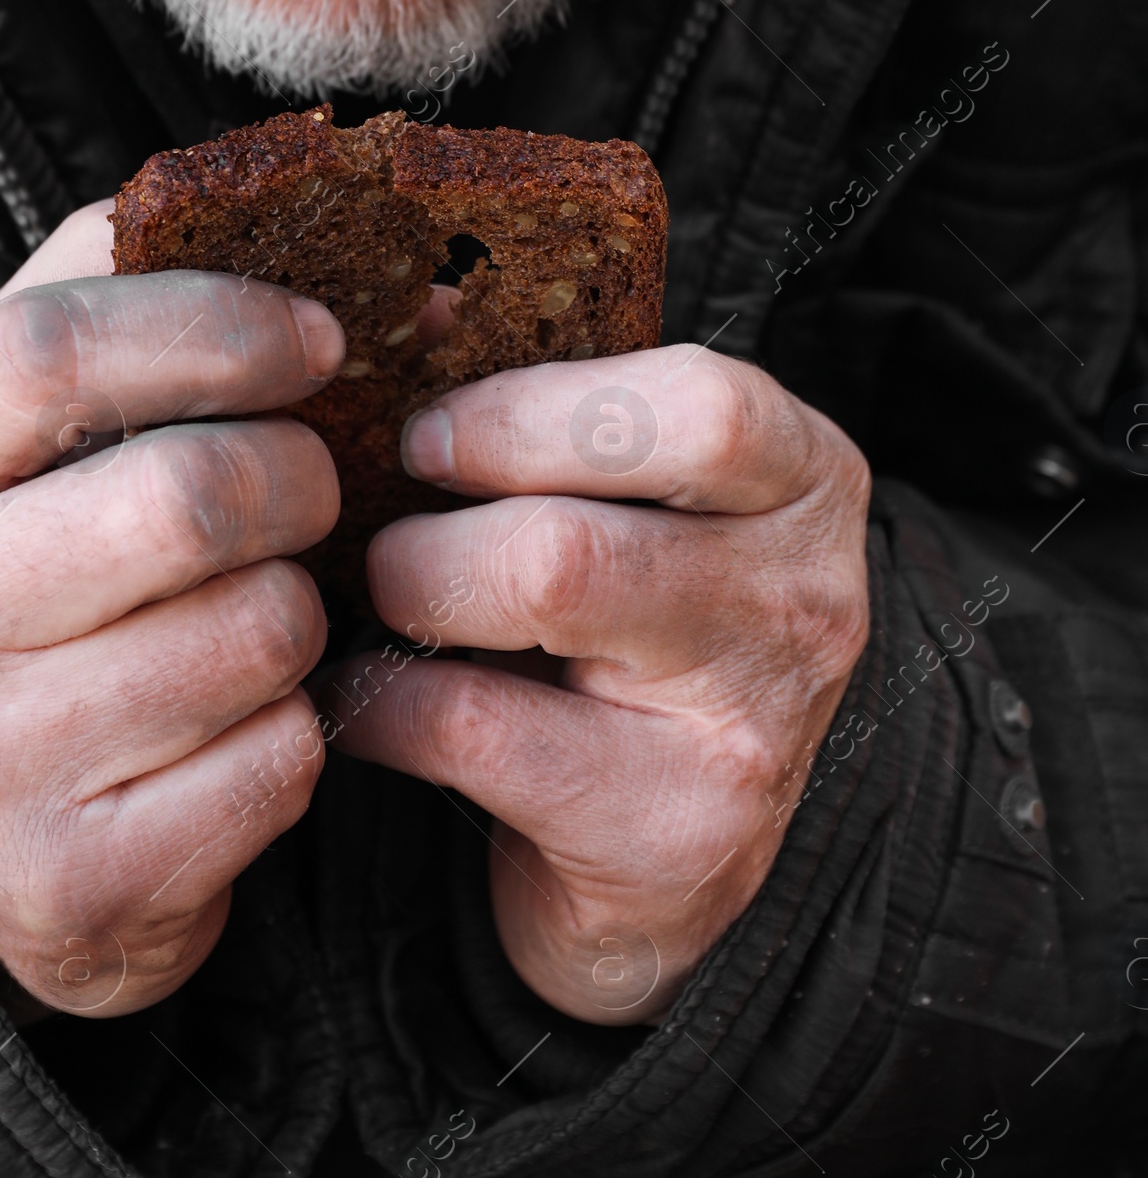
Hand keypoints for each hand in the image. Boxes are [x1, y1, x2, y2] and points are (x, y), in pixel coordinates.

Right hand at [0, 201, 342, 1016]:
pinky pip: (277, 764)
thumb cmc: (32, 572)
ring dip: (301, 611)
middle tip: (313, 482)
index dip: (214, 325)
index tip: (316, 336)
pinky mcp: (64, 883)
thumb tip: (377, 263)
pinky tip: (239, 724)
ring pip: (255, 633)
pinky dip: (298, 732)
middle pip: (182, 497)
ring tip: (257, 612)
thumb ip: (133, 301)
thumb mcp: (27, 431)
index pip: (46, 349)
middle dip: (298, 475)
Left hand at [315, 349, 869, 1022]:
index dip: (528, 410)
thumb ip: (552, 412)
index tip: (431, 437)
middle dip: (443, 520)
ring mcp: (753, 721)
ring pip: (541, 592)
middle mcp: (807, 594)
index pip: (698, 403)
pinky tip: (369, 706)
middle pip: (584, 515)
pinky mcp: (675, 832)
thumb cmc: (631, 641)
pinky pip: (471, 727)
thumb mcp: (632, 509)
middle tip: (394, 542)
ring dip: (412, 596)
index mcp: (807, 476)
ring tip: (390, 611)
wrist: (677, 871)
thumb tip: (413, 307)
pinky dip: (380, 707)